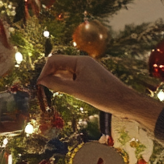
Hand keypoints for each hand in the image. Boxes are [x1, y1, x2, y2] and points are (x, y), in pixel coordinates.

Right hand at [39, 55, 163, 129]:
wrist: (124, 102)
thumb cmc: (103, 96)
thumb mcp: (77, 91)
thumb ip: (58, 85)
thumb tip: (41, 81)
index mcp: (80, 61)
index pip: (55, 60)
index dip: (44, 71)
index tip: (38, 84)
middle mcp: (83, 63)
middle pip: (59, 65)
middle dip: (49, 74)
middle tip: (40, 88)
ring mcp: (87, 71)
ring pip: (66, 72)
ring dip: (56, 80)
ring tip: (48, 91)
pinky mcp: (90, 79)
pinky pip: (73, 78)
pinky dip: (65, 84)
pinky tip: (61, 92)